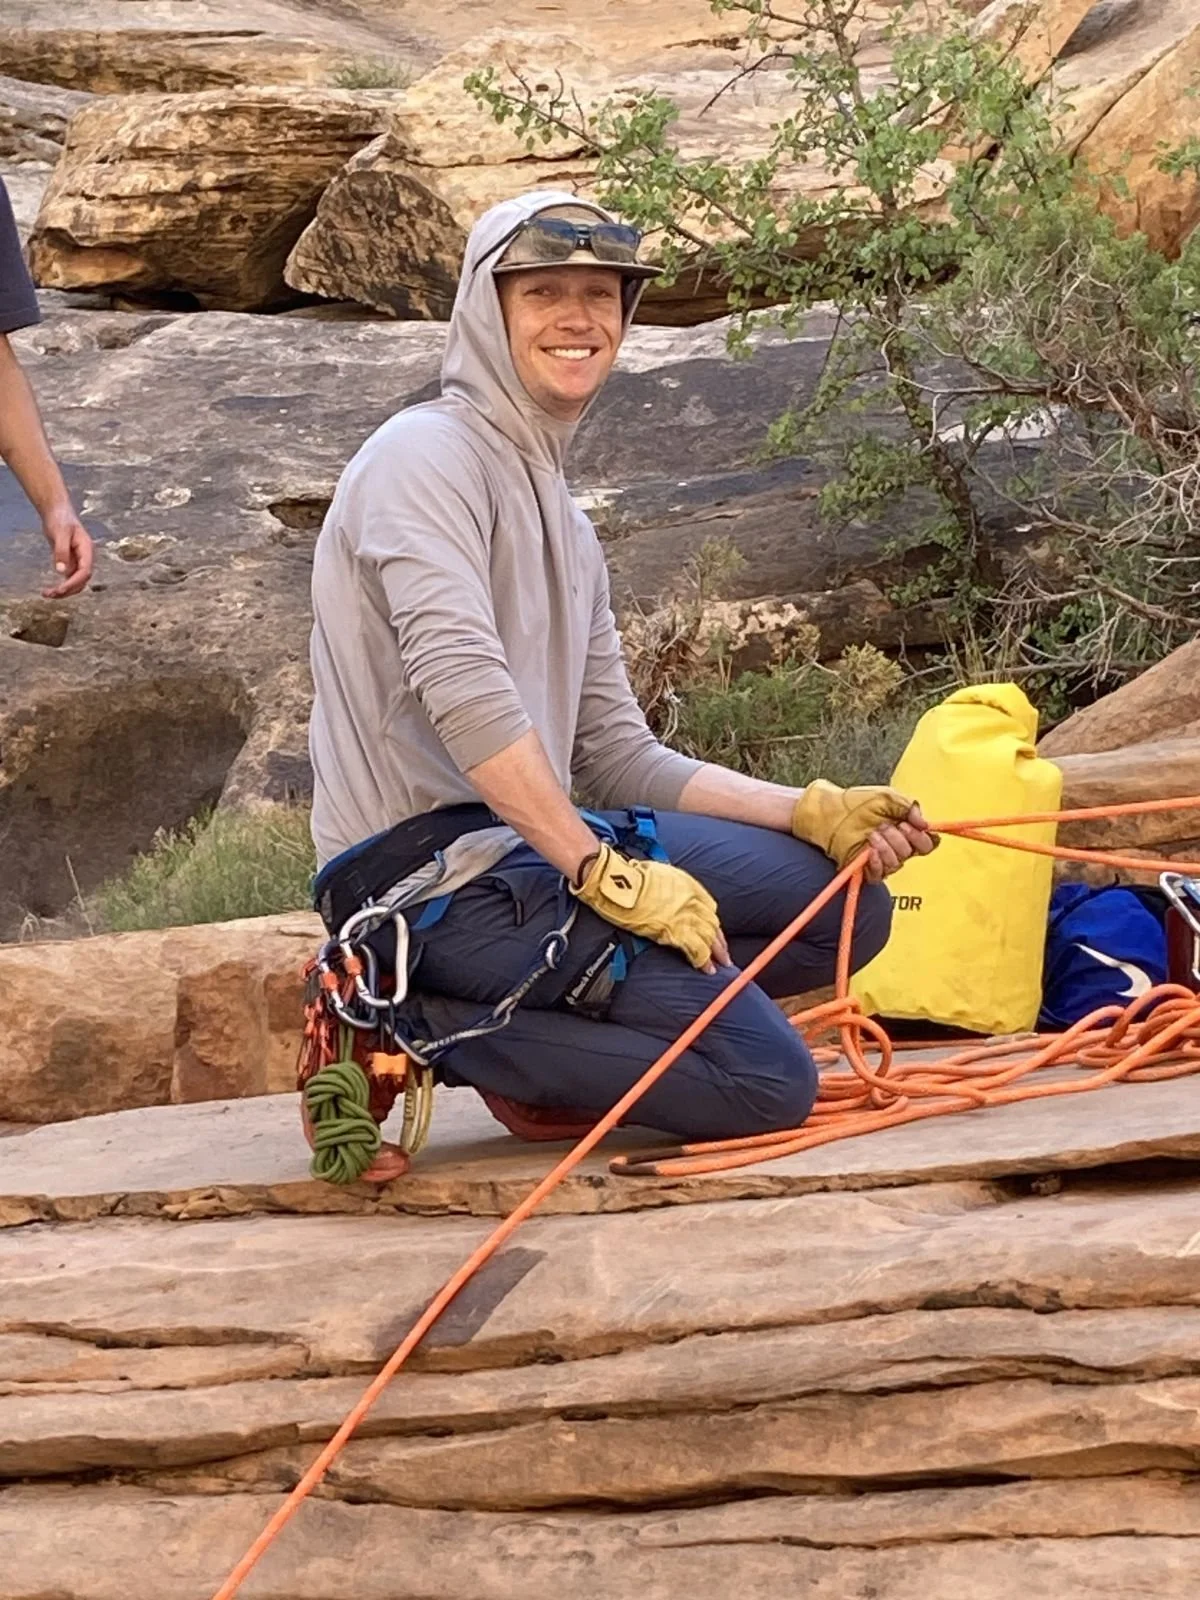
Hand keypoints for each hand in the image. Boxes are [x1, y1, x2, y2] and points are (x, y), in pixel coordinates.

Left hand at [41, 504, 93, 597]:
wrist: (57, 512)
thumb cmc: (60, 519)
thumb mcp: (60, 533)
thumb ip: (61, 552)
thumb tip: (61, 571)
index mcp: (87, 550)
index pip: (85, 572)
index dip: (74, 582)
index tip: (60, 589)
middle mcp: (85, 558)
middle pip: (81, 581)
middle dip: (67, 590)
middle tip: (50, 594)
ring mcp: (78, 562)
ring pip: (75, 583)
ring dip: (64, 591)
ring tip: (47, 594)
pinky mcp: (70, 563)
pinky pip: (68, 579)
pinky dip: (60, 586)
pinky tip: (49, 590)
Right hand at [571, 844, 729, 973]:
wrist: (620, 882)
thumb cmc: (633, 876)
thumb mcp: (662, 875)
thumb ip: (673, 888)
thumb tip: (671, 897)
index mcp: (690, 887)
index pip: (710, 911)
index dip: (714, 926)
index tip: (715, 936)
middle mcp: (692, 902)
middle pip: (713, 926)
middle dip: (719, 943)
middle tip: (724, 957)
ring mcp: (685, 917)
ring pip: (708, 939)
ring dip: (715, 955)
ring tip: (718, 967)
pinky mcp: (674, 932)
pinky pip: (695, 949)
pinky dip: (702, 961)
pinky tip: (706, 969)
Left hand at [863, 801, 937, 883]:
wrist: (832, 811)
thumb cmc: (858, 803)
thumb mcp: (888, 797)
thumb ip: (910, 807)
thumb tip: (925, 824)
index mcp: (906, 831)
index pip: (927, 843)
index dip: (922, 837)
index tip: (907, 825)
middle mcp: (897, 847)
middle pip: (913, 853)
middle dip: (899, 838)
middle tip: (883, 825)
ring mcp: (882, 858)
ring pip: (897, 863)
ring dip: (886, 847)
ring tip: (872, 834)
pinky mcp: (866, 868)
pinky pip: (880, 874)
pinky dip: (877, 862)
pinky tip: (869, 850)